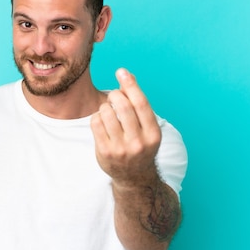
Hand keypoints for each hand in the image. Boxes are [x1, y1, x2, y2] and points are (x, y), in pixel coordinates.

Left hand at [91, 68, 160, 185]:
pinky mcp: (105, 152)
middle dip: (115, 95)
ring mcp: (121, 149)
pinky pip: (96, 123)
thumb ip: (138, 104)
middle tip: (114, 96)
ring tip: (109, 111)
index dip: (130, 84)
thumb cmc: (140, 145)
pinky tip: (102, 121)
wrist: (134, 177)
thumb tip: (126, 77)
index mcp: (153, 134)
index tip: (121, 71)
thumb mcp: (147, 128)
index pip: (141, 103)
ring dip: (105, 106)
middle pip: (122, 106)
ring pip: (106, 113)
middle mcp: (138, 143)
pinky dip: (97, 116)